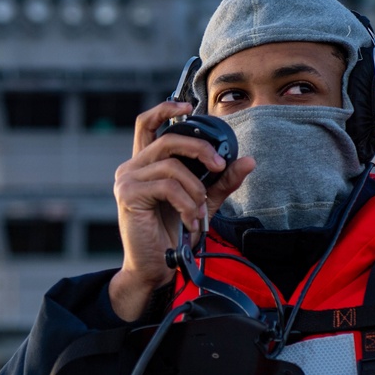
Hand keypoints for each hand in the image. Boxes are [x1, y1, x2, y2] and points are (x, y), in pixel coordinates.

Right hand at [108, 101, 254, 321]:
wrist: (155, 268)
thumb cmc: (172, 235)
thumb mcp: (202, 203)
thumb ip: (221, 182)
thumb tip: (247, 160)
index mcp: (145, 164)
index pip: (146, 124)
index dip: (165, 109)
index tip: (188, 106)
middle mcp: (131, 167)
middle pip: (167, 139)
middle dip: (199, 148)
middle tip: (218, 165)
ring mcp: (127, 180)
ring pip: (171, 165)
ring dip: (195, 189)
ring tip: (199, 211)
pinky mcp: (129, 195)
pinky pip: (167, 186)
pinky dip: (186, 203)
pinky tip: (190, 220)